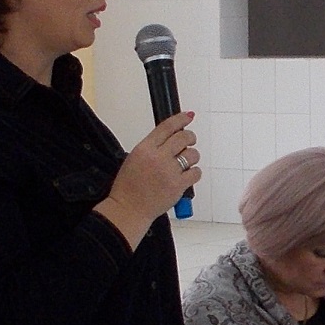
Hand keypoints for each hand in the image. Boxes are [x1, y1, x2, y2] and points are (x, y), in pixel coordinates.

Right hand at [99, 112, 200, 243]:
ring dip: (192, 157)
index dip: (181, 119)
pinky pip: (196, 172)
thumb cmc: (128, 186)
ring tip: (185, 164)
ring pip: (192, 154)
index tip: (188, 116)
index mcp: (145, 148)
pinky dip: (194, 173)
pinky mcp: (178, 186)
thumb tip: (171, 138)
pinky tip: (187, 176)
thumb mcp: (134, 158)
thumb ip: (152, 147)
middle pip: (183, 137)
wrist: (129, 208)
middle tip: (189, 141)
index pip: (167, 127)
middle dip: (190, 137)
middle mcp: (158, 157)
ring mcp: (169, 172)